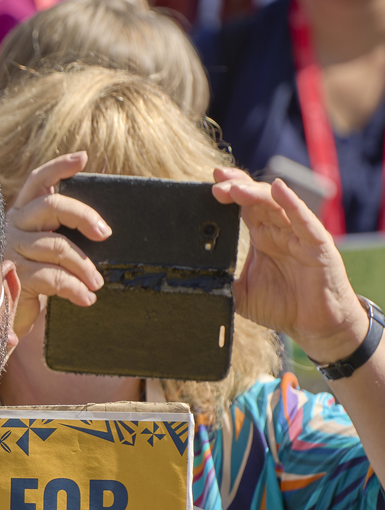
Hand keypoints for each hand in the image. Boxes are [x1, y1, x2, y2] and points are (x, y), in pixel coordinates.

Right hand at [4, 152, 111, 338]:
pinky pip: (52, 277)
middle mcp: (14, 225)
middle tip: (105, 234)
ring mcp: (12, 249)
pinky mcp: (15, 276)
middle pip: (51, 205)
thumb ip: (61, 234)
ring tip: (97, 283)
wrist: (8, 317)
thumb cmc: (34, 280)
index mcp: (23, 214)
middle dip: (83, 216)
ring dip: (84, 266)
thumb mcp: (47, 252)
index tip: (84, 158)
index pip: (38, 181)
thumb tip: (103, 229)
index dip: (59, 167)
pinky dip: (75, 289)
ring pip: (56, 246)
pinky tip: (85, 298)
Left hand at [211, 169, 367, 362]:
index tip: (210, 183)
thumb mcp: (241, 295)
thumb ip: (222, 283)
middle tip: (216, 185)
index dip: (230, 191)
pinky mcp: (317, 244)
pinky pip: (303, 220)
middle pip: (257, 199)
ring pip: (277, 204)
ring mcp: (299, 235)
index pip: (244, 206)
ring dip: (255, 193)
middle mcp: (280, 231)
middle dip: (236, 188)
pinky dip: (291, 203)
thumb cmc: (283, 307)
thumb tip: (192, 281)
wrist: (314, 326)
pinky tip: (278, 189)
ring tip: (235, 188)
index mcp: (262, 237)